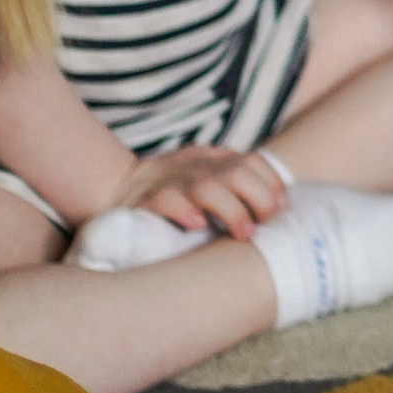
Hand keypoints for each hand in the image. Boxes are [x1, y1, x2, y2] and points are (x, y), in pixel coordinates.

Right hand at [120, 145, 289, 237]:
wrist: (112, 189)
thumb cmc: (171, 196)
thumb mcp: (205, 183)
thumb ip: (234, 189)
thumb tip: (277, 211)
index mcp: (212, 158)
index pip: (252, 161)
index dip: (272, 185)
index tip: (280, 210)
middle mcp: (194, 165)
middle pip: (239, 172)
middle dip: (260, 200)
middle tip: (264, 226)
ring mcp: (170, 179)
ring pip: (209, 186)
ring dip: (232, 211)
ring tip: (243, 233)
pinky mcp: (145, 199)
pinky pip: (167, 199)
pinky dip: (185, 211)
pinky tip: (197, 226)